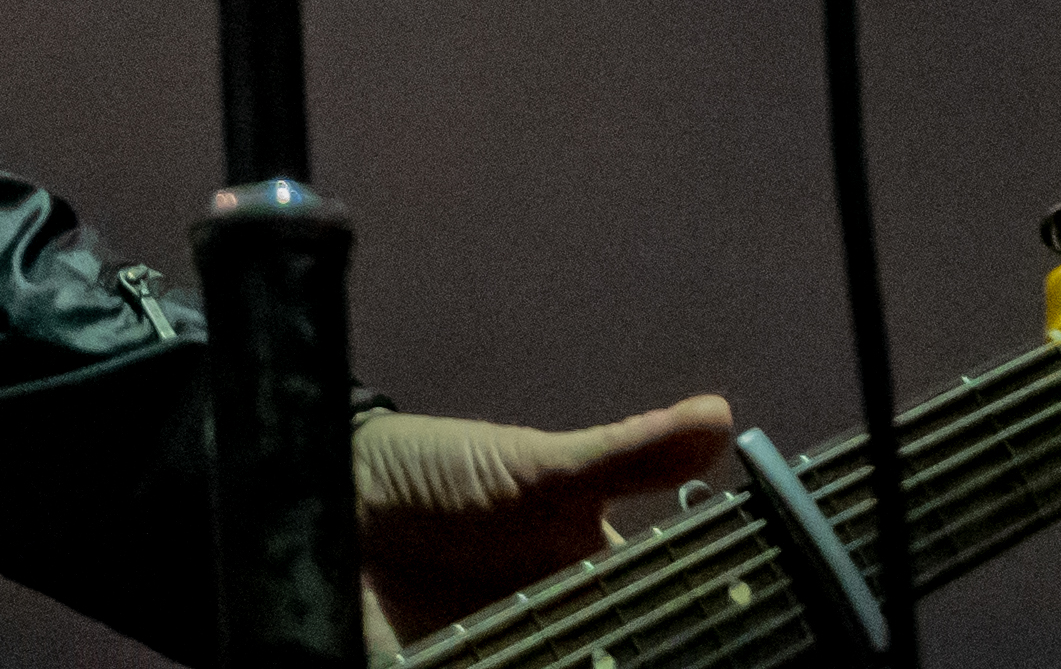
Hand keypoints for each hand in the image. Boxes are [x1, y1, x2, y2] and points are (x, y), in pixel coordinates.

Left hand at [351, 396, 740, 653]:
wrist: (342, 493)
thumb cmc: (450, 473)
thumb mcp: (539, 468)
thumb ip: (627, 456)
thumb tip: (718, 416)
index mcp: (597, 590)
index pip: (656, 626)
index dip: (677, 631)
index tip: (684, 630)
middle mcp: (565, 635)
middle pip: (606, 659)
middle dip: (605, 657)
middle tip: (588, 646)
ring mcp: (508, 657)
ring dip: (549, 666)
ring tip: (528, 655)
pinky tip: (477, 665)